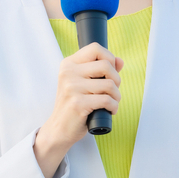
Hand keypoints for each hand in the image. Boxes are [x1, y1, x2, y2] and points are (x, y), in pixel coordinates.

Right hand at [34, 44, 123, 177]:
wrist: (59, 129)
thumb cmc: (74, 105)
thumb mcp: (84, 84)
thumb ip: (101, 71)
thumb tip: (119, 61)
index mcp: (69, 64)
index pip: (95, 48)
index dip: (109, 58)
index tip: (110, 73)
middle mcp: (68, 72)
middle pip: (106, 65)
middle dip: (116, 80)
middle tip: (112, 91)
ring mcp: (72, 87)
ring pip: (109, 84)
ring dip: (117, 96)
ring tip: (111, 102)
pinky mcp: (78, 103)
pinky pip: (107, 100)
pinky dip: (114, 107)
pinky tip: (109, 111)